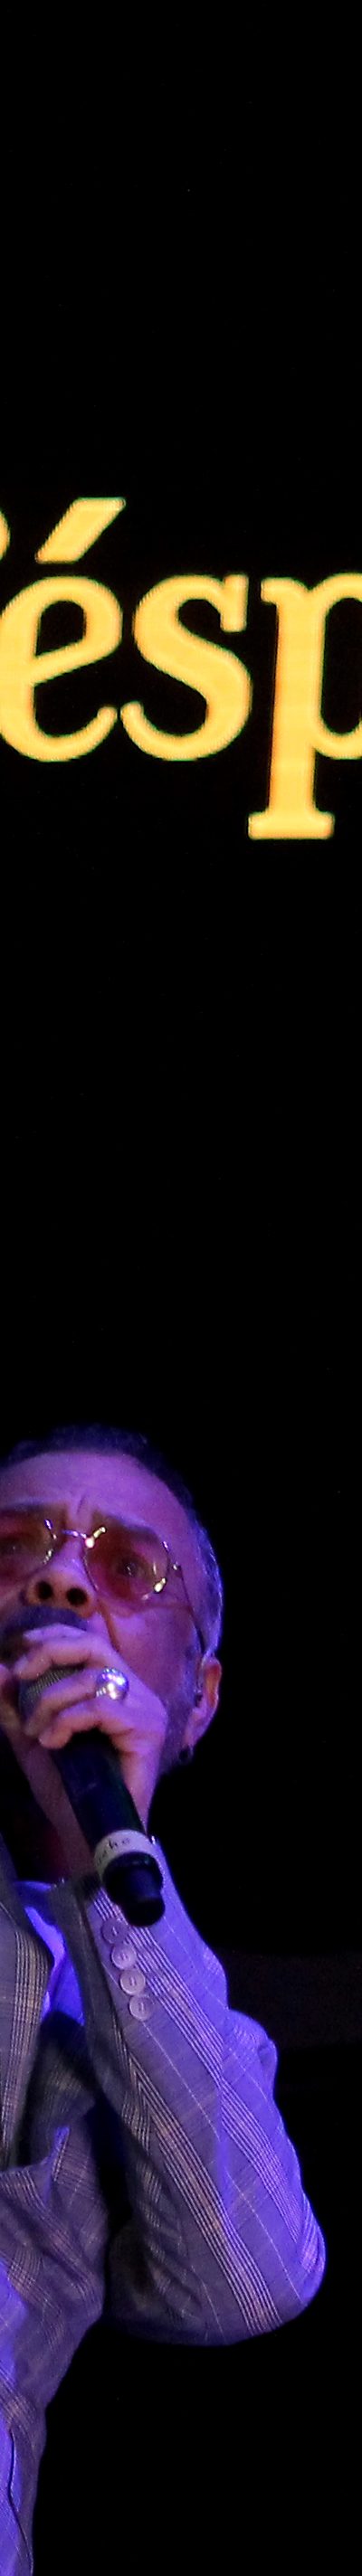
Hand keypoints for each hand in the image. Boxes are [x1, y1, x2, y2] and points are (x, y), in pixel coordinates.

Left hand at [0, 1632, 166, 1829]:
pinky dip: (67, 1720)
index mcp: (114, 1688)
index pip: (88, 1641)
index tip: (21, 1652)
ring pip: (93, 1678)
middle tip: (22, 1673)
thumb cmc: (67, 1787)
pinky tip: (52, 1742)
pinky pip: (100, 1708)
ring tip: (36, 1731)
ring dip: (51, 1700)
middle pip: (94, 1646)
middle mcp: (136, 1692)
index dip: (54, 1637)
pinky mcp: (147, 1730)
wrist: (86, 1832)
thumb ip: (16, 1705)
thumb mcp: (32, 1739)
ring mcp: (145, 1709)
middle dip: (51, 1652)